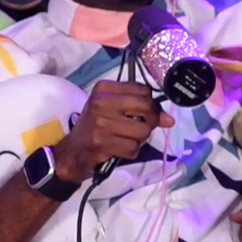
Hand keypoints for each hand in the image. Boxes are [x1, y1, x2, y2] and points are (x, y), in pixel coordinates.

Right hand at [52, 81, 174, 182]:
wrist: (71, 152)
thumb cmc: (95, 127)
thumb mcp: (114, 111)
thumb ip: (142, 110)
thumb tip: (170, 120)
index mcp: (104, 89)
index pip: (144, 90)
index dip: (152, 105)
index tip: (147, 114)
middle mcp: (101, 103)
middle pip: (146, 107)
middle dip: (150, 122)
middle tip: (141, 129)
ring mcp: (100, 123)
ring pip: (143, 131)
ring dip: (140, 140)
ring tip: (126, 140)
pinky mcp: (101, 143)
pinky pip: (133, 148)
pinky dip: (131, 152)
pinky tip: (120, 149)